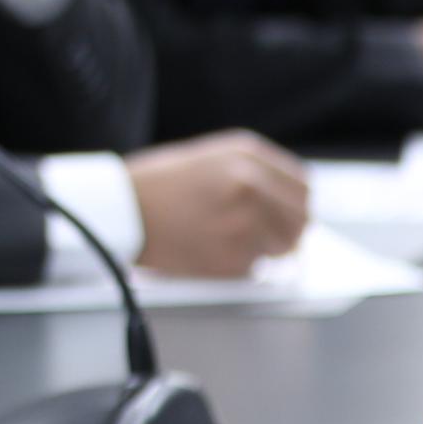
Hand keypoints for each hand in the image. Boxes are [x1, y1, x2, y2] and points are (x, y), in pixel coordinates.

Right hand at [123, 130, 308, 277]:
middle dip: (285, 231)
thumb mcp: (210, 157)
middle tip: (260, 236)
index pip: (303, 187)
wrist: (119, 209)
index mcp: (247, 155)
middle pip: (301, 219)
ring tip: (225, 241)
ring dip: (262, 250)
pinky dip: (237, 266)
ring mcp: (245, 223)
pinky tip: (208, 250)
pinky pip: (254, 268)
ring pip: (282, 248)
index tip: (284, 215)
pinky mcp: (233, 258)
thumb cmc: (158, 185)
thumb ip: (254, 173)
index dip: (294, 205)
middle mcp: (252, 185)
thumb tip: (290, 203)